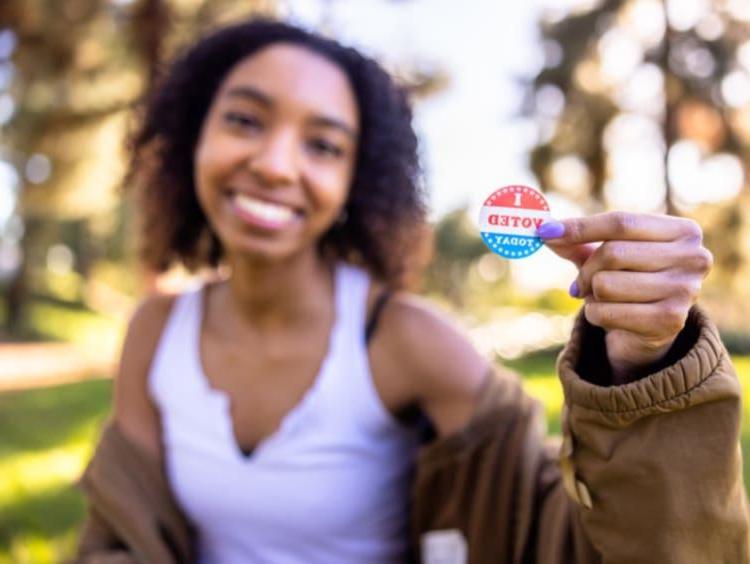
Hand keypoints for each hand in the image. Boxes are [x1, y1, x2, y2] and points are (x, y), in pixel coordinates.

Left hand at [538, 212, 712, 382]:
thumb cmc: (629, 281)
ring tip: (601, 299)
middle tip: (580, 283)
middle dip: (585, 270)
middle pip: (612, 253)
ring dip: (590, 294)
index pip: (621, 222)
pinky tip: (607, 316)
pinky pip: (606, 312)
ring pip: (606, 284)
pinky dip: (594, 314)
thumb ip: (578, 242)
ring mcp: (685, 290)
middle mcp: (693, 257)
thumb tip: (544, 229)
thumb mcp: (607, 255)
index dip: (580, 227)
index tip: (544, 231)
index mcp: (683, 231)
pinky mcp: (670, 321)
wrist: (650, 330)